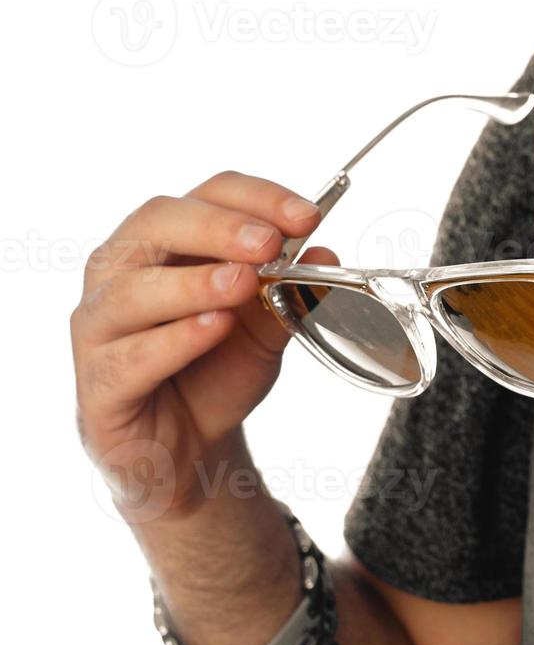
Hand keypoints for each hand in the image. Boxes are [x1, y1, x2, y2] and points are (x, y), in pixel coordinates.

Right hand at [71, 172, 324, 522]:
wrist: (191, 450)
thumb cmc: (217, 371)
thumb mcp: (268, 328)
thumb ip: (291, 293)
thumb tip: (325, 254)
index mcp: (167, 243)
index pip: (206, 195)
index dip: (257, 198)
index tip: (308, 217)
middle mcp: (121, 273)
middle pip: (157, 224)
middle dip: (218, 228)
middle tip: (269, 243)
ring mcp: (100, 327)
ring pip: (132, 290)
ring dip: (194, 283)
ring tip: (244, 283)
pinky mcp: (98, 385)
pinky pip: (130, 356)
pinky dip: (175, 339)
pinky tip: (214, 328)